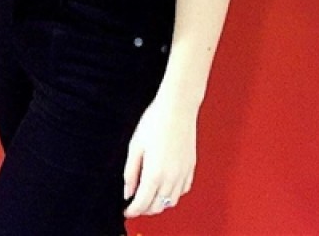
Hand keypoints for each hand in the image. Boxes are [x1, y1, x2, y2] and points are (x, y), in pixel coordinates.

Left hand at [123, 93, 196, 217]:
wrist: (177, 108)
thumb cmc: (155, 122)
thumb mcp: (135, 146)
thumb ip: (130, 172)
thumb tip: (128, 191)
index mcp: (154, 174)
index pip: (142, 203)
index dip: (132, 211)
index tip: (127, 211)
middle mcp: (171, 178)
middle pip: (157, 206)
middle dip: (145, 209)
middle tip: (135, 204)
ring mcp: (183, 173)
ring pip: (171, 202)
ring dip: (159, 203)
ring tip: (150, 196)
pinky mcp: (191, 167)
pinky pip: (183, 190)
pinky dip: (173, 194)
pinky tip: (166, 186)